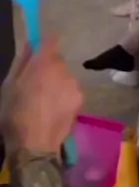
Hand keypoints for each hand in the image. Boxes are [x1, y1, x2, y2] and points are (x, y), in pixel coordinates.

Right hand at [0, 41, 82, 155]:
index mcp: (44, 63)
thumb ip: (23, 62)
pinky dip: (64, 97)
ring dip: (58, 84)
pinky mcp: (81, 100)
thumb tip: (32, 44)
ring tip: (44, 103)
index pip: (52, 41)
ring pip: (66, 78)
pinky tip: (54, 111)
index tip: (40, 50)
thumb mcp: (10, 85)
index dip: (46, 44)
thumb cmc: (16, 114)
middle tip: (36, 86)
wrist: (35, 145)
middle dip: (49, 70)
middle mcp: (64, 70)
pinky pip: (71, 92)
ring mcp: (75, 85)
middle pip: (58, 63)